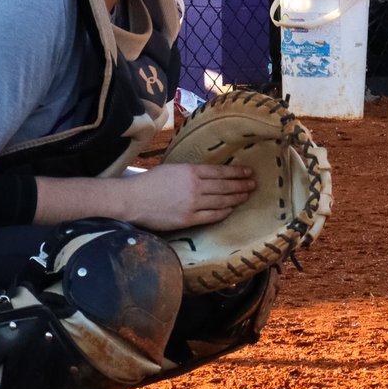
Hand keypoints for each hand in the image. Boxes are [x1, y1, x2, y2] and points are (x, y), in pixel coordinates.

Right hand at [121, 163, 254, 231]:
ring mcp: (193, 204)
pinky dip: (224, 212)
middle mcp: (195, 186)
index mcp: (191, 171)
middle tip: (254, 184)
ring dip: (237, 198)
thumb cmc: (149, 182)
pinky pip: (212, 216)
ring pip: (222, 201)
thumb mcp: (172, 169)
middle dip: (242, 185)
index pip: (220, 171)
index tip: (248, 171)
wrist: (133, 199)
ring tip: (247, 196)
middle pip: (225, 186)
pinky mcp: (189, 219)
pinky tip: (231, 210)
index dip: (236, 172)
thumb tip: (207, 175)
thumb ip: (191, 172)